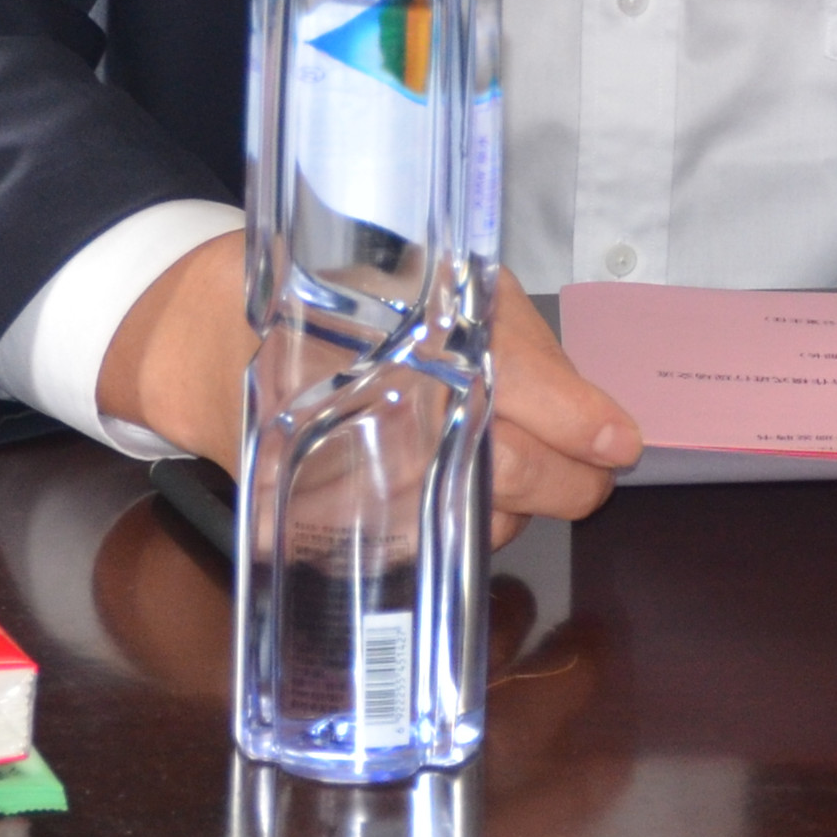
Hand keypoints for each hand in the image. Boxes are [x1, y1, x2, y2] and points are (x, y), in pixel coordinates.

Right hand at [100, 238, 639, 549]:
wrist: (216, 342)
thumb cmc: (346, 301)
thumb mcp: (448, 288)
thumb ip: (525, 351)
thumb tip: (604, 424)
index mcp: (421, 342)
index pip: (529, 396)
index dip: (585, 426)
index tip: (620, 444)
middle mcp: (393, 422)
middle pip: (519, 475)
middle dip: (572, 480)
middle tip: (592, 472)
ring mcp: (365, 486)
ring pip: (486, 523)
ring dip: (519, 505)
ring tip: (509, 465)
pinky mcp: (340, 533)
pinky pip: (434, 548)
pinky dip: (462, 524)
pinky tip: (454, 489)